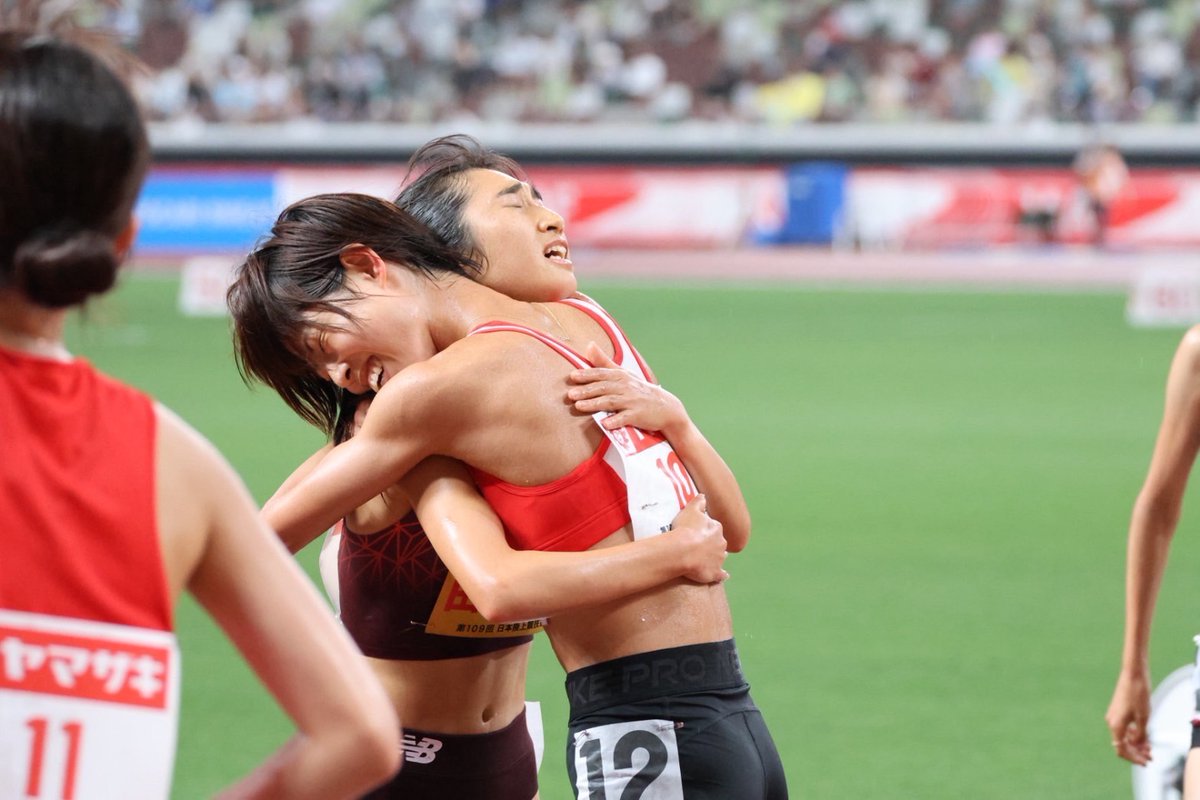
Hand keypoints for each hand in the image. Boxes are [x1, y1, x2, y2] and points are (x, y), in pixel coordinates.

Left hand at [567, 342, 687, 435]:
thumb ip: (604, 361)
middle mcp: (626, 387)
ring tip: (579, 406)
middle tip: (570, 394)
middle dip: (587, 390)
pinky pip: (625, 418)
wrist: (665, 407)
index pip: (601, 374)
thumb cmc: (639, 390)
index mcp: (621, 376)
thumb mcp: (624, 374)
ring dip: (595, 404)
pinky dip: (615, 421)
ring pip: (611, 401)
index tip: (572, 376)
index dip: (587, 375)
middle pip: (604, 388)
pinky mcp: (638, 415)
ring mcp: (632, 401)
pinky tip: (605, 424)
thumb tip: (589, 345)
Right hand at [668, 494, 728, 583]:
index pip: (714, 528)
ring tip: (704, 559)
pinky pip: (721, 575)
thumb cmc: (685, 529)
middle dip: (711, 544)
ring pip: (720, 557)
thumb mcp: (690, 510)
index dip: (705, 530)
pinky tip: (723, 576)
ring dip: (715, 557)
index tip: (697, 532)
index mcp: (716, 528)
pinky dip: (722, 575)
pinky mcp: (714, 573)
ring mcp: (719, 559)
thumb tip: (704, 496)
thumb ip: (698, 502)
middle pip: (718, 543)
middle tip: (698, 546)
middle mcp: (721, 543)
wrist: (683, 551)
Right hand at [1106, 669, 1152, 764]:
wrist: (1132, 675)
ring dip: (1135, 743)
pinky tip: (1142, 736)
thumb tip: (1137, 745)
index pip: (1122, 749)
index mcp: (1116, 725)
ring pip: (1123, 736)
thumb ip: (1140, 735)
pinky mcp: (1116, 711)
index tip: (1145, 761)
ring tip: (1149, 747)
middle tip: (1150, 756)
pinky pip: (1123, 728)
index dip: (1133, 758)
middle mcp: (1111, 722)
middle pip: (1122, 744)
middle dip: (1136, 751)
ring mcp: (1113, 716)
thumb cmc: (1138, 695)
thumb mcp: (1143, 718)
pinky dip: (1132, 734)